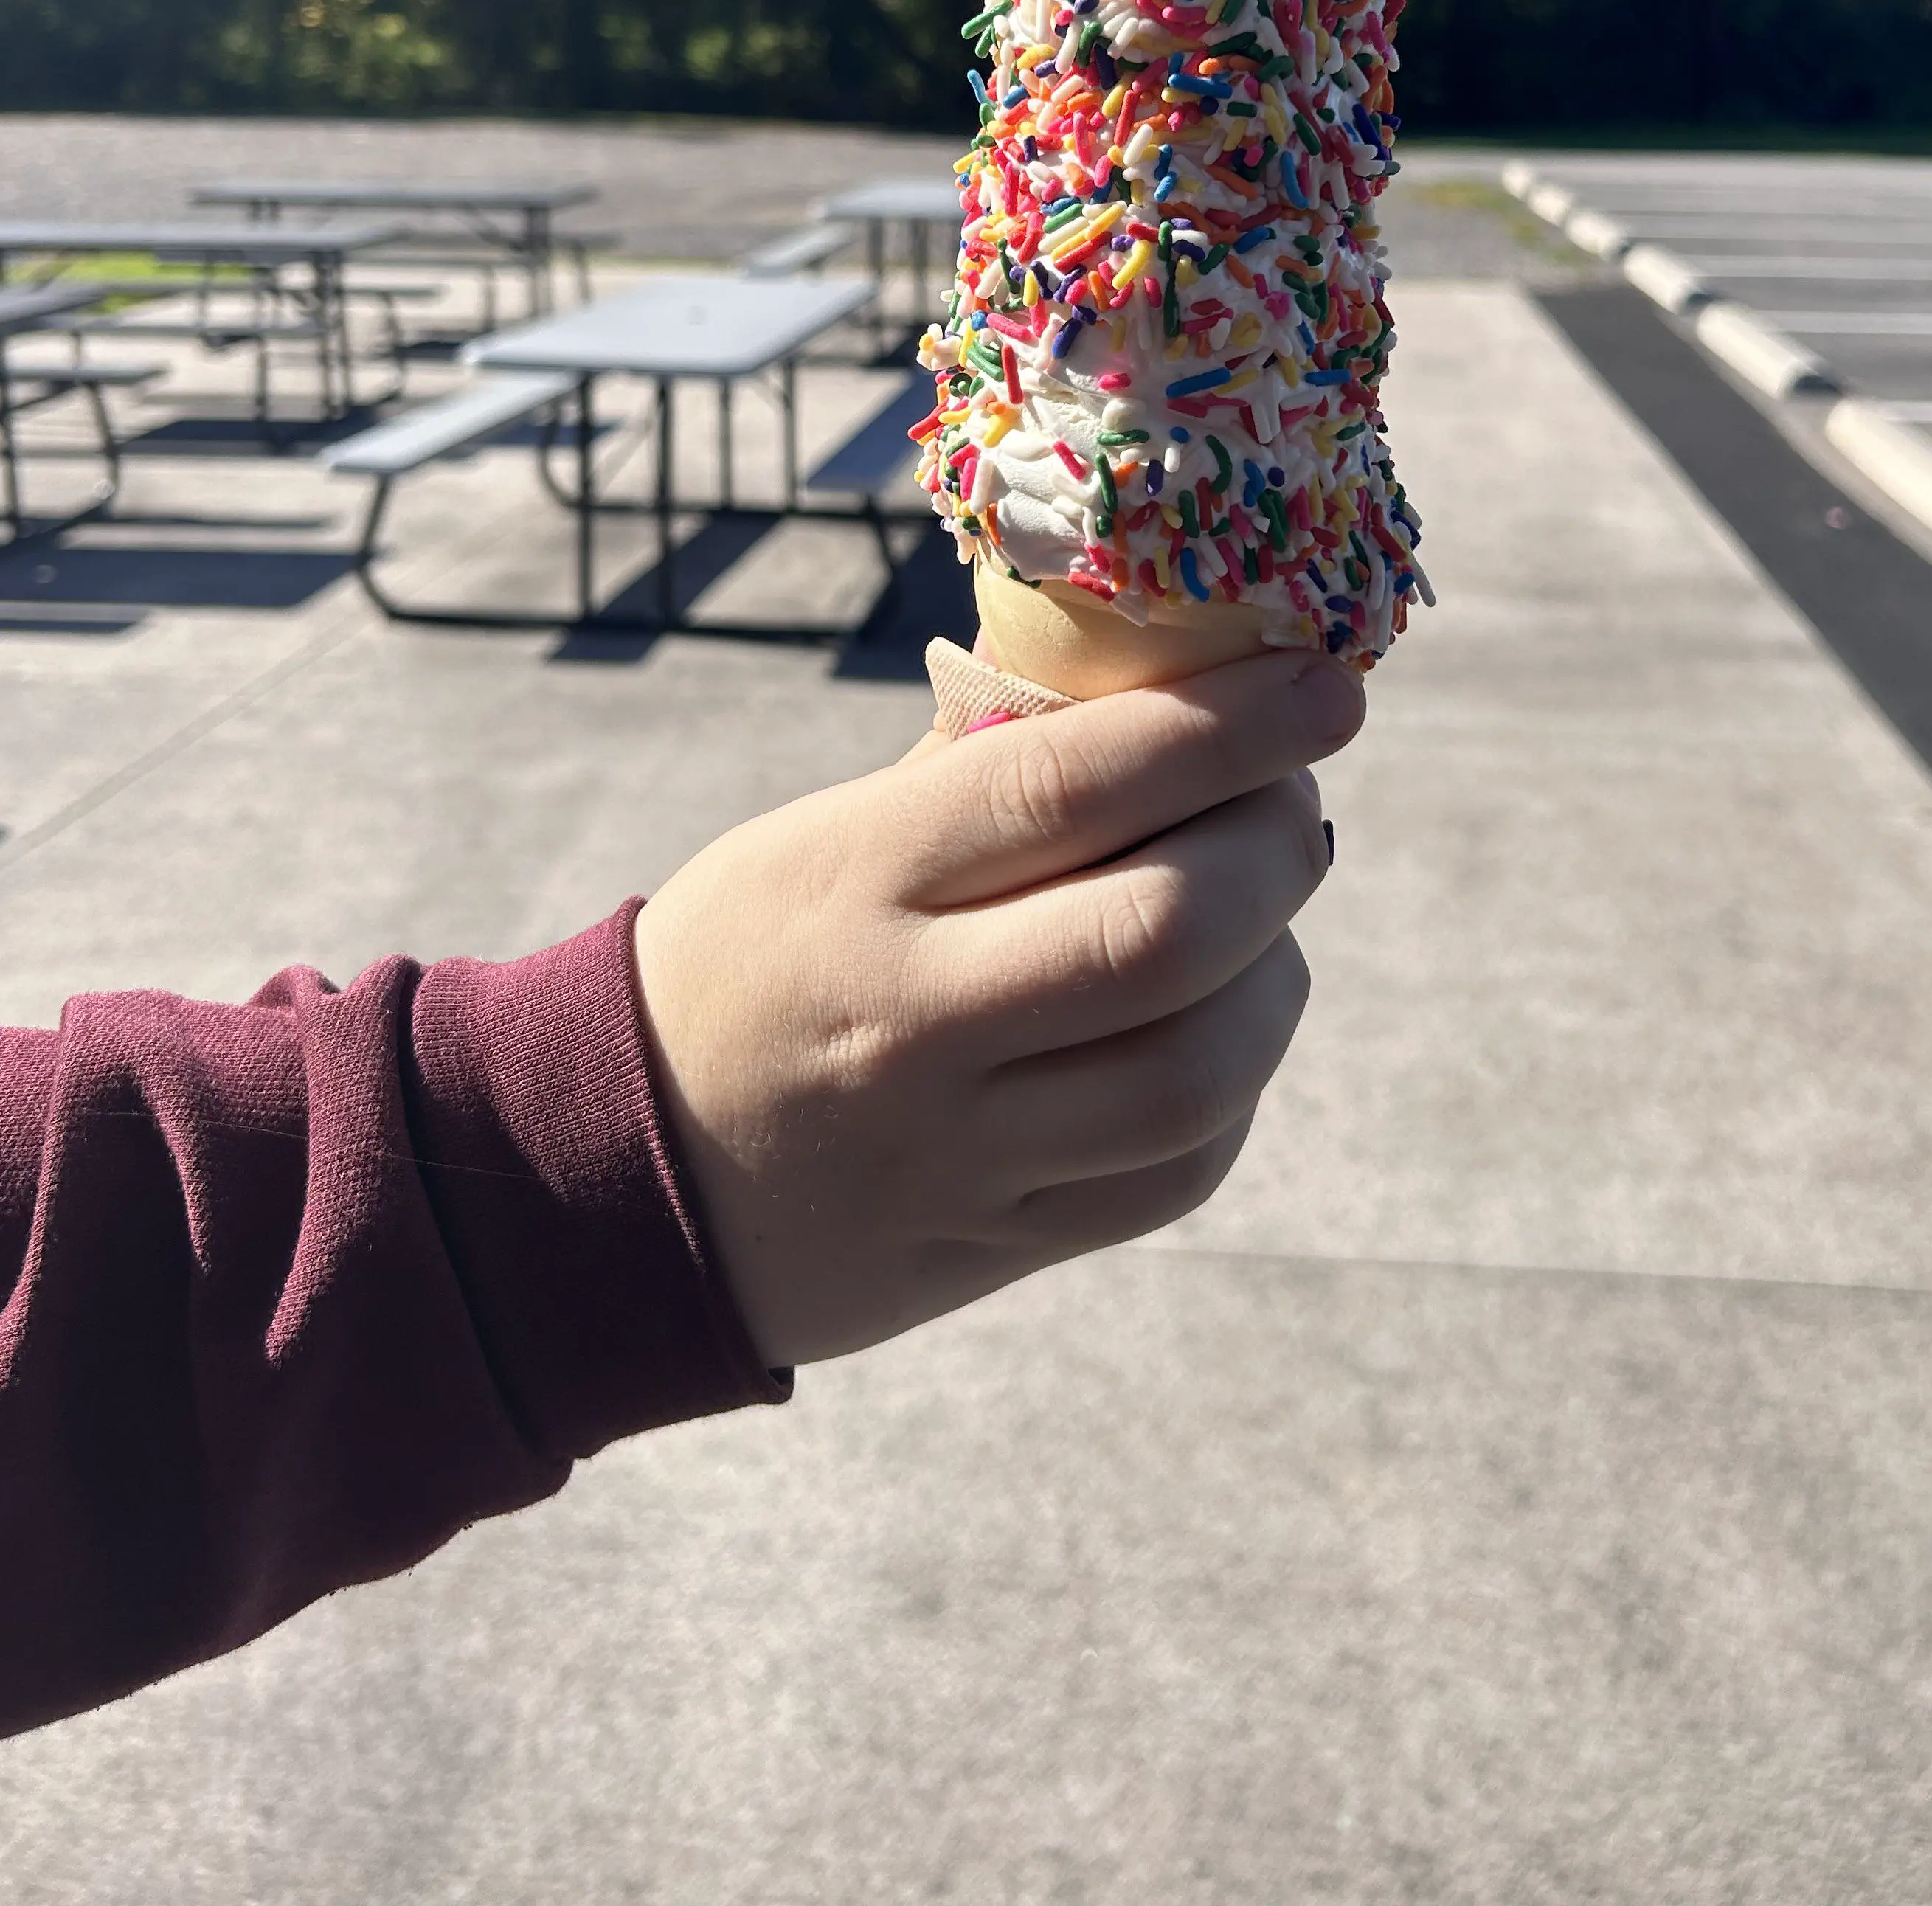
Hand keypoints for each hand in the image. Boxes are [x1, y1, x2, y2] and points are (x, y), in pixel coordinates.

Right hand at [629, 648, 1362, 1367]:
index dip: (1227, 725)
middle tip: (1293, 800)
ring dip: (1274, 974)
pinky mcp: (995, 1245)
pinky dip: (1236, 1083)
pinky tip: (1220, 1020)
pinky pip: (1175, 1171)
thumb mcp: (818, 837)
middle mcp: (911, 1019)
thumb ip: (978, 776)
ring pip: (1196, 1070)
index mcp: (856, 880)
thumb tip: (1164, 690)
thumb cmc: (745, 959)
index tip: (1323, 685)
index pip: (1074, 782)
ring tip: (1263, 915)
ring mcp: (957, 1151)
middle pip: (1163, 932)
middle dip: (1274, 845)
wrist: (608, 1180)